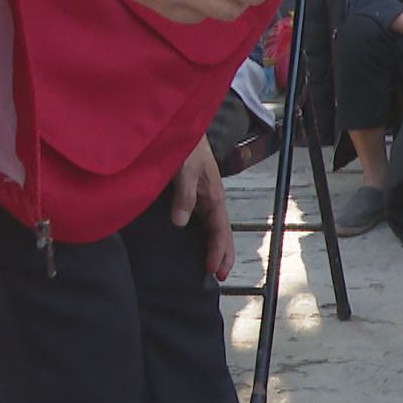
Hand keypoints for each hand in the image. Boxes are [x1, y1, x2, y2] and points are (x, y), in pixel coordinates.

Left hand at [172, 137, 234, 280]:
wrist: (182, 125)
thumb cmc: (186, 146)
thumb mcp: (185, 169)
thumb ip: (184, 194)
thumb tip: (180, 223)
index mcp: (213, 195)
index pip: (219, 229)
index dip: (217, 250)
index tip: (212, 271)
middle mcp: (211, 198)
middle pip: (221, 231)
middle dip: (222, 253)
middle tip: (219, 277)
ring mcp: (204, 196)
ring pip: (214, 226)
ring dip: (216, 246)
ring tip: (214, 266)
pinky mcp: (194, 192)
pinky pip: (204, 218)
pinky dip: (207, 234)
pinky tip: (199, 240)